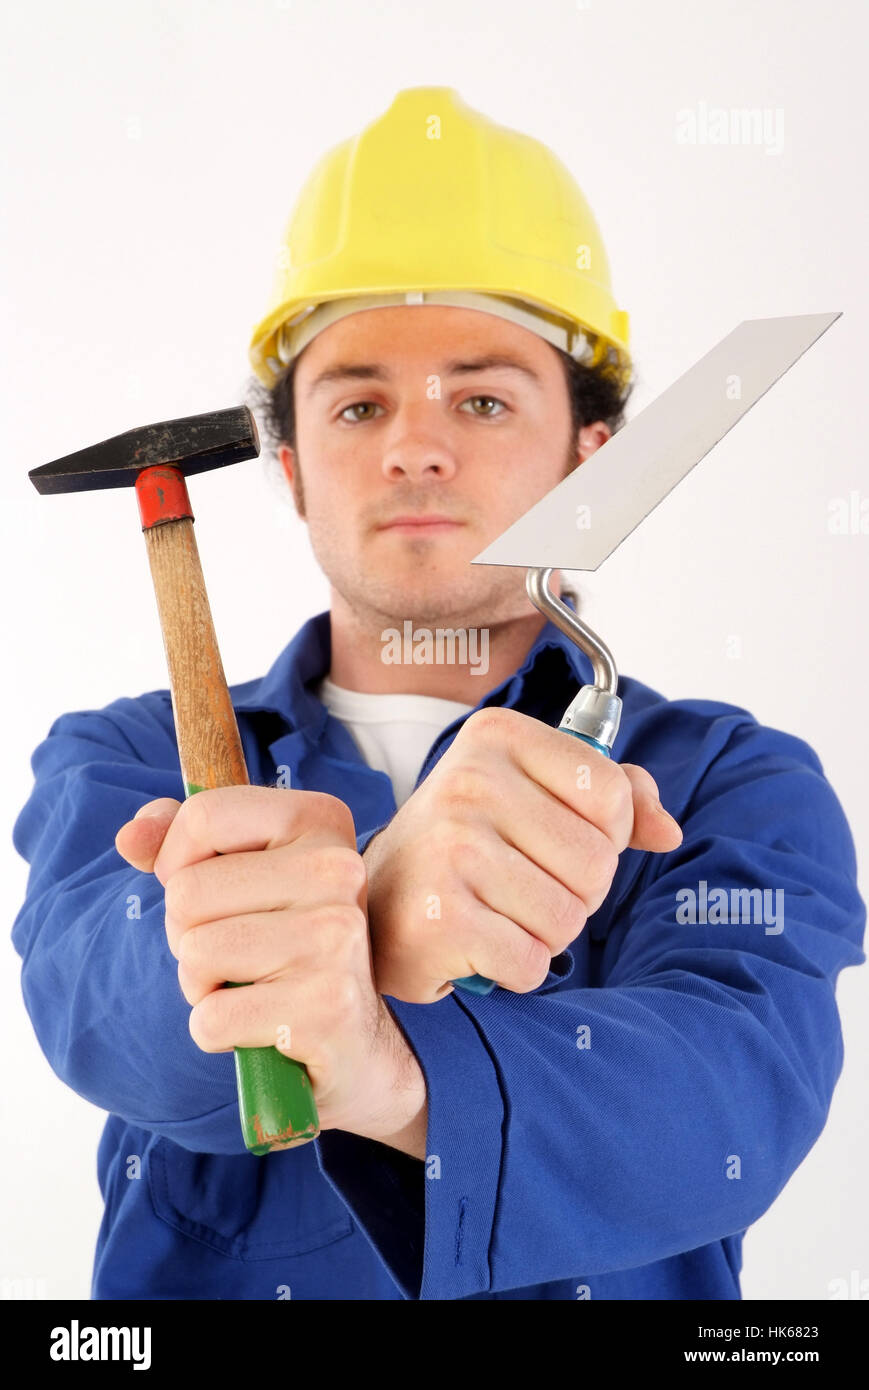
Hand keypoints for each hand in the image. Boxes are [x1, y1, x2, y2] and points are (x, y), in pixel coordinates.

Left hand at [114, 787, 425, 1144]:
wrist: (361, 1044)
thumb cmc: (291, 949)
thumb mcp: (249, 877)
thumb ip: (187, 845)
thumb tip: (130, 836)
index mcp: (320, 821)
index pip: (204, 816)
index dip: (177, 862)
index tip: (210, 895)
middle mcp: (339, 870)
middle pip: (186, 892)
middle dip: (189, 936)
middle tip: (240, 955)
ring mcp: (337, 938)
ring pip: (194, 954)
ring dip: (203, 986)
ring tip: (252, 988)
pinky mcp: (326, 1008)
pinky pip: (211, 1019)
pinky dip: (218, 1033)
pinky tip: (262, 1026)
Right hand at [363, 705, 682, 1002]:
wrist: (374, 906)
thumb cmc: (464, 849)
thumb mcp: (534, 797)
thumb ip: (611, 797)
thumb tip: (668, 829)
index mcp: (497, 735)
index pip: (612, 795)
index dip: (603, 836)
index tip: (551, 841)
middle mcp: (468, 780)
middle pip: (597, 863)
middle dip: (574, 893)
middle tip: (517, 886)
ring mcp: (450, 848)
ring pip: (568, 918)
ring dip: (543, 934)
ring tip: (495, 914)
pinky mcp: (440, 917)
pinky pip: (533, 962)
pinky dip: (516, 968)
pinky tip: (477, 946)